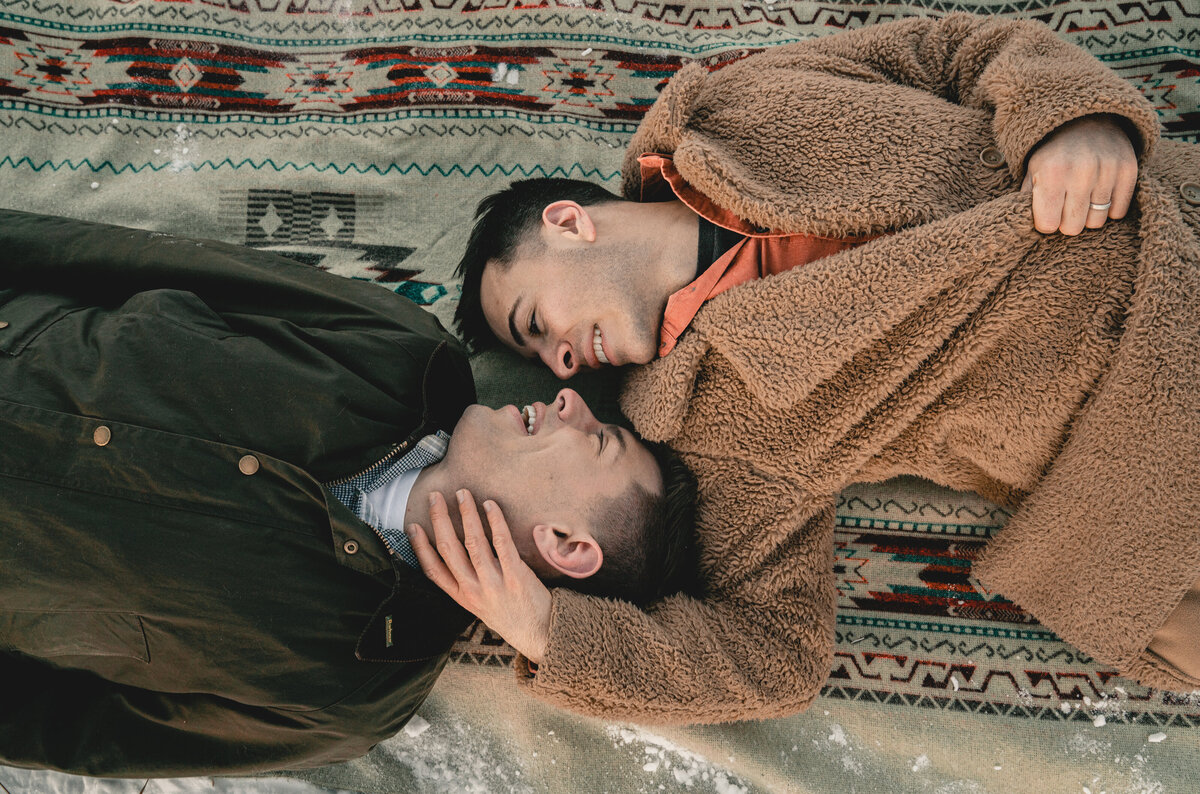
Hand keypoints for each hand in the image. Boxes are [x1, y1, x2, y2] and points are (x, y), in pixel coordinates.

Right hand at [407, 490, 551, 662]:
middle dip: (439, 519)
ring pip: (473, 543)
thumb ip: (466, 582)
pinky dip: (495, 521)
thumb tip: (455, 551)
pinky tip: (490, 505)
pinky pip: (502, 543)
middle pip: (449, 549)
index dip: (420, 547)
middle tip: (435, 497)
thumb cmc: (508, 613)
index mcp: (461, 596)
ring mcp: (494, 583)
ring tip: (462, 494)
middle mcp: (473, 590)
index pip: (432, 570)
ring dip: (466, 514)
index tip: (412, 525)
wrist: (539, 633)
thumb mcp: (478, 604)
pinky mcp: (515, 576)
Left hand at [1022, 115, 1136, 235]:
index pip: (1048, 225)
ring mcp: (1108, 172)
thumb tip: (1026, 226)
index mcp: (1052, 173)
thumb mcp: (1032, 171)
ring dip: (1088, 215)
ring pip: (1096, 222)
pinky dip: (1108, 208)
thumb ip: (1027, 200)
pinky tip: (1099, 193)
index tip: (1048, 211)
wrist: (1087, 119)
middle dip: (1066, 221)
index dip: (1046, 222)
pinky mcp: (1128, 172)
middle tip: (1065, 205)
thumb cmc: (1054, 152)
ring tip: (1082, 198)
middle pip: (1073, 228)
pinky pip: (1118, 212)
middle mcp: (1081, 172)